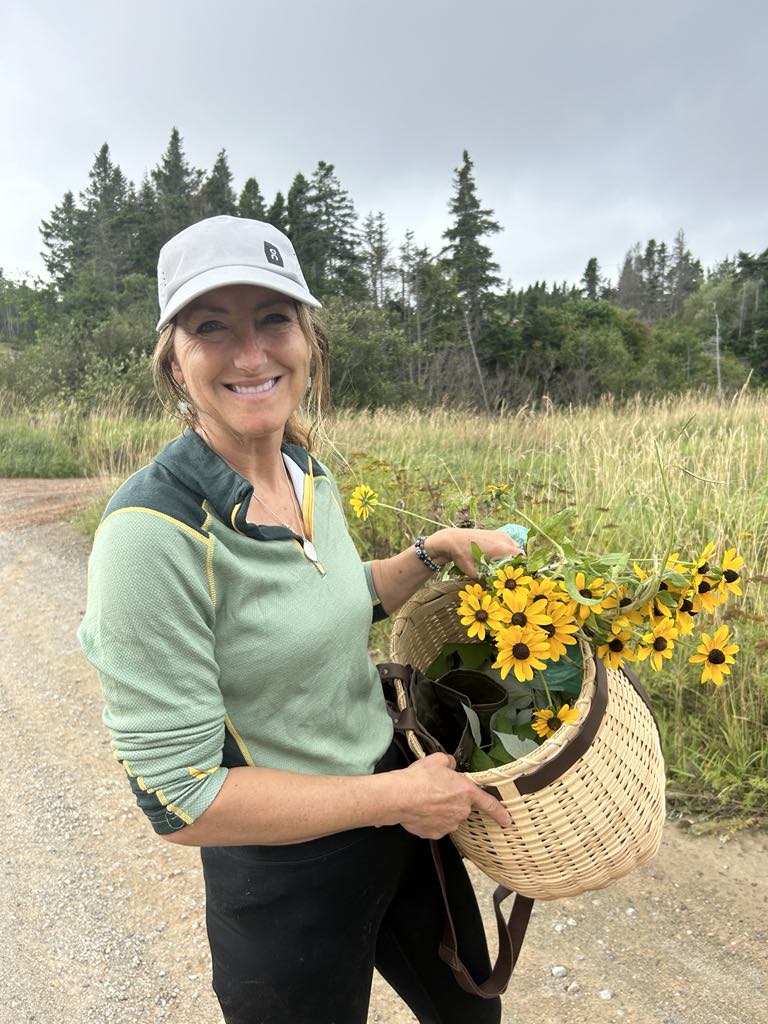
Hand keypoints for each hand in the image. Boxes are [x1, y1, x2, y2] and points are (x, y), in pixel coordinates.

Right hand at [390, 753, 511, 839]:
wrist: (399, 797)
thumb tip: (451, 765)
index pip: (489, 803)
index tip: (507, 820)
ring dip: (441, 810)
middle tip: (436, 791)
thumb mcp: (437, 760)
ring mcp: (448, 825)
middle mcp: (461, 811)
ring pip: (449, 817)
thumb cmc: (419, 779)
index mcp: (466, 792)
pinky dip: (430, 819)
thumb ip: (450, 762)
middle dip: (452, 800)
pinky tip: (420, 810)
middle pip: (462, 807)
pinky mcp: (435, 833)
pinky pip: (436, 826)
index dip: (499, 812)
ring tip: (425, 800)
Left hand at [426, 527, 522, 577]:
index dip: (523, 567)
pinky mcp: (495, 532)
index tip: (519, 576)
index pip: (522, 557)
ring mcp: (500, 534)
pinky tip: (497, 557)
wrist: (452, 539)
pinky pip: (507, 541)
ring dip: (511, 555)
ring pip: (513, 546)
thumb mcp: (474, 573)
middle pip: (519, 552)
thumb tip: (494, 591)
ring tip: (504, 566)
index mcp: (502, 548)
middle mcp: (504, 539)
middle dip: (517, 562)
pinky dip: (506, 549)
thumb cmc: (462, 556)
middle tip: (510, 573)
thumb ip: (486, 582)